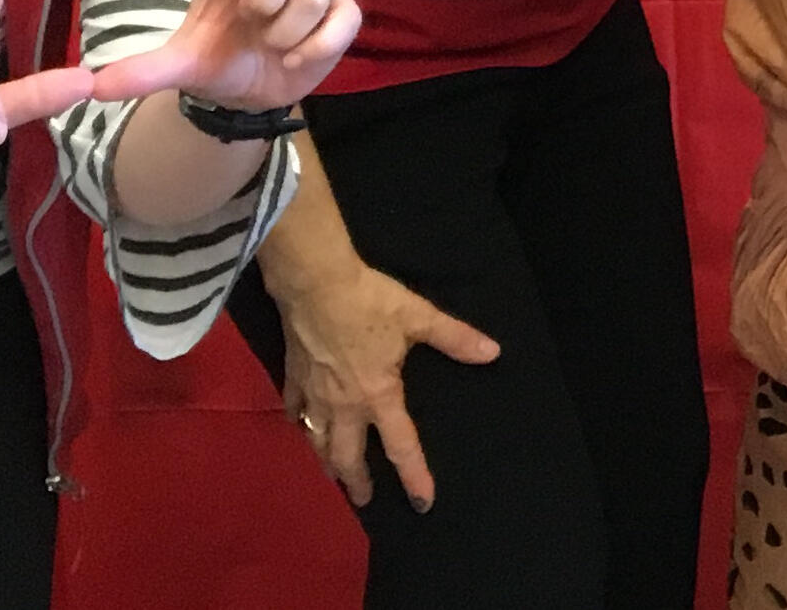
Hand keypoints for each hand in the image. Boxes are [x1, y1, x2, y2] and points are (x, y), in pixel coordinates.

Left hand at [89, 0, 360, 113]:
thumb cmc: (217, 59)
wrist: (254, 96)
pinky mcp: (341, 10)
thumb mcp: (179, 66)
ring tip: (274, 45)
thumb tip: (94, 85)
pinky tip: (299, 57)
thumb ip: (142, 72)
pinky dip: (318, 46)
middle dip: (268, 0)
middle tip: (254, 25)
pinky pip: (341, 17)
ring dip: (288, 32)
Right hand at [272, 258, 501, 510]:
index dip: (414, 476)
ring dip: (327, 462)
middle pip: (348, 456)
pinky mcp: (293, 377)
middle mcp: (344, 405)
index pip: (402, 446)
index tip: (422, 503)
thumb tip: (493, 353)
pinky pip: (293, 410)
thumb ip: (454, 338)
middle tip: (363, 499)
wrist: (315, 283)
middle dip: (356, 482)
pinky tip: (299, 427)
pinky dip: (298, 424)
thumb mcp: (418, 317)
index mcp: (378, 395)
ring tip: (332, 475)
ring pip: (318, 441)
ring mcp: (314, 394)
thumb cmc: (369, 301)